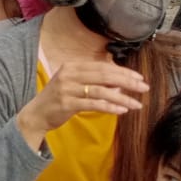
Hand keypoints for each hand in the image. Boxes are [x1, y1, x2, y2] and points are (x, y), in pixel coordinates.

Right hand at [18, 59, 147, 146]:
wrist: (36, 114)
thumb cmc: (58, 99)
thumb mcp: (74, 85)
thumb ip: (94, 81)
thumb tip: (119, 83)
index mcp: (72, 66)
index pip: (103, 67)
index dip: (123, 72)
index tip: (139, 78)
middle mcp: (68, 74)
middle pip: (104, 76)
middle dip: (127, 82)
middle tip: (144, 88)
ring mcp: (66, 89)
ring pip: (101, 91)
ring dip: (122, 97)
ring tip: (137, 104)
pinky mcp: (66, 103)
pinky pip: (93, 104)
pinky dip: (109, 107)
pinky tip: (121, 110)